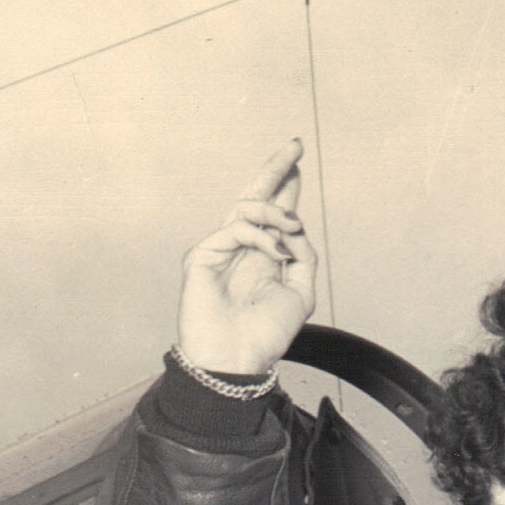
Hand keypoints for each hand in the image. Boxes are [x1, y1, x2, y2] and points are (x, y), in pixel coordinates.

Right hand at [175, 140, 318, 374]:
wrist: (238, 359)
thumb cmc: (266, 333)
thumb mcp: (300, 291)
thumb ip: (303, 255)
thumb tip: (295, 225)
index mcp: (262, 256)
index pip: (272, 213)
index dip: (285, 186)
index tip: (297, 161)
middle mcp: (240, 248)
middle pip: (255, 197)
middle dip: (275, 169)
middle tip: (295, 145)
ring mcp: (219, 250)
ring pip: (247, 206)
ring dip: (277, 211)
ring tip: (293, 228)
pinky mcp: (201, 255)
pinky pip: (236, 227)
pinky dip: (261, 235)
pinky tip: (276, 251)